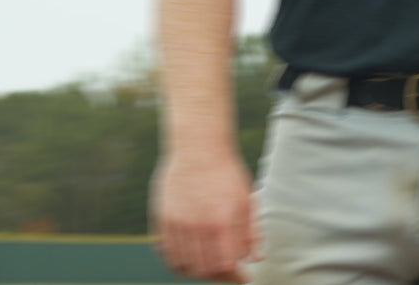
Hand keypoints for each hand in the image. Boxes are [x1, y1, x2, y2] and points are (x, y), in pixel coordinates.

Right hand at [150, 148, 257, 282]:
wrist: (198, 147)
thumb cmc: (226, 172)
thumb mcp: (247, 199)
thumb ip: (252, 231)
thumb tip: (255, 258)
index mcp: (223, 220)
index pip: (227, 265)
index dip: (236, 277)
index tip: (243, 278)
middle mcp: (198, 224)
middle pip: (205, 270)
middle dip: (219, 277)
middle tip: (228, 273)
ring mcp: (177, 222)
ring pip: (184, 266)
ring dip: (199, 272)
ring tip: (210, 267)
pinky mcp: (162, 218)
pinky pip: (166, 253)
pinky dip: (178, 264)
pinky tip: (189, 261)